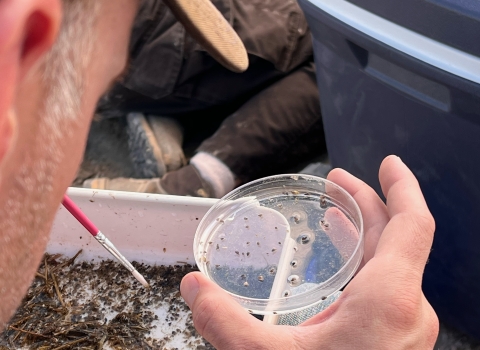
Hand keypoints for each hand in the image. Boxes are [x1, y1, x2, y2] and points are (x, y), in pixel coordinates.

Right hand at [180, 155, 438, 348]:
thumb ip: (226, 323)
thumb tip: (193, 288)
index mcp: (390, 300)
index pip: (413, 224)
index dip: (402, 186)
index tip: (389, 160)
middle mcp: (408, 309)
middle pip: (396, 238)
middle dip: (366, 203)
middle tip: (337, 180)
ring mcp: (405, 328)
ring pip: (391, 264)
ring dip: (365, 232)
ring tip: (337, 213)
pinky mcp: (393, 342)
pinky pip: (386, 288)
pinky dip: (365, 264)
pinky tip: (339, 266)